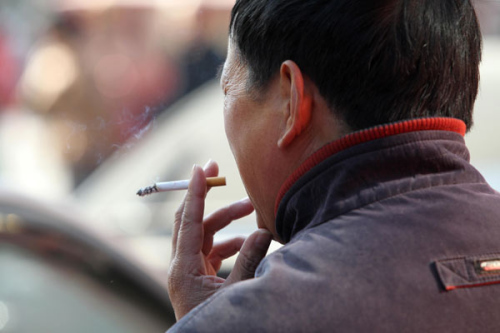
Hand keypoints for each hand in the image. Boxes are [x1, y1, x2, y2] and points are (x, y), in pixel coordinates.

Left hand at [167, 161, 272, 319]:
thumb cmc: (219, 323)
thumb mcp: (238, 293)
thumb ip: (249, 261)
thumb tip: (263, 231)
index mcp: (183, 269)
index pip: (188, 220)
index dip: (196, 192)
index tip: (201, 168)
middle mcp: (182, 266)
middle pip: (193, 221)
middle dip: (207, 196)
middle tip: (220, 172)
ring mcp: (189, 271)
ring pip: (204, 234)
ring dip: (226, 220)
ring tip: (251, 209)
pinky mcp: (198, 277)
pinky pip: (211, 250)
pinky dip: (229, 241)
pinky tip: (249, 240)